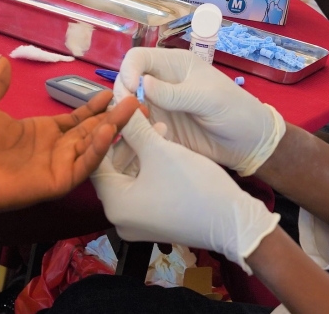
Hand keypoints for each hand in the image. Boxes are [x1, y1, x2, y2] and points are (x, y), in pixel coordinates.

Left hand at [0, 56, 137, 217]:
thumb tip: (1, 59)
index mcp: (44, 131)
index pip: (78, 118)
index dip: (95, 106)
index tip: (112, 92)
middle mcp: (57, 147)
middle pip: (94, 129)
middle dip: (117, 116)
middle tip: (139, 102)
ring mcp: (61, 164)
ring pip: (95, 145)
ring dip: (114, 128)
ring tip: (133, 111)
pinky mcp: (61, 180)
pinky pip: (84, 164)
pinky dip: (98, 149)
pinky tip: (108, 131)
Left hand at [92, 112, 279, 272]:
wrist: (231, 222)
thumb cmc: (191, 186)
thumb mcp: (160, 151)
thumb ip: (135, 128)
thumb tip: (118, 105)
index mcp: (114, 204)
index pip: (96, 163)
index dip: (106, 133)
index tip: (118, 110)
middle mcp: (119, 218)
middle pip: (114, 170)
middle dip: (129, 140)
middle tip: (142, 115)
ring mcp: (138, 223)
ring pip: (131, 178)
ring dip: (142, 152)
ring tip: (159, 127)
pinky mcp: (155, 222)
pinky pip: (143, 189)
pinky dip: (150, 168)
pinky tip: (165, 147)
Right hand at [113, 47, 284, 174]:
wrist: (248, 143)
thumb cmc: (235, 110)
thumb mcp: (208, 98)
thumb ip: (175, 93)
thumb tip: (141, 83)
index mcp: (174, 64)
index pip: (138, 58)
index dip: (129, 70)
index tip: (132, 89)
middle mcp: (161, 83)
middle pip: (126, 81)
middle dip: (122, 95)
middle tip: (129, 114)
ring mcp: (157, 107)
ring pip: (127, 106)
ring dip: (125, 116)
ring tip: (136, 129)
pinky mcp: (158, 128)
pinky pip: (135, 128)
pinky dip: (132, 133)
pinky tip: (141, 141)